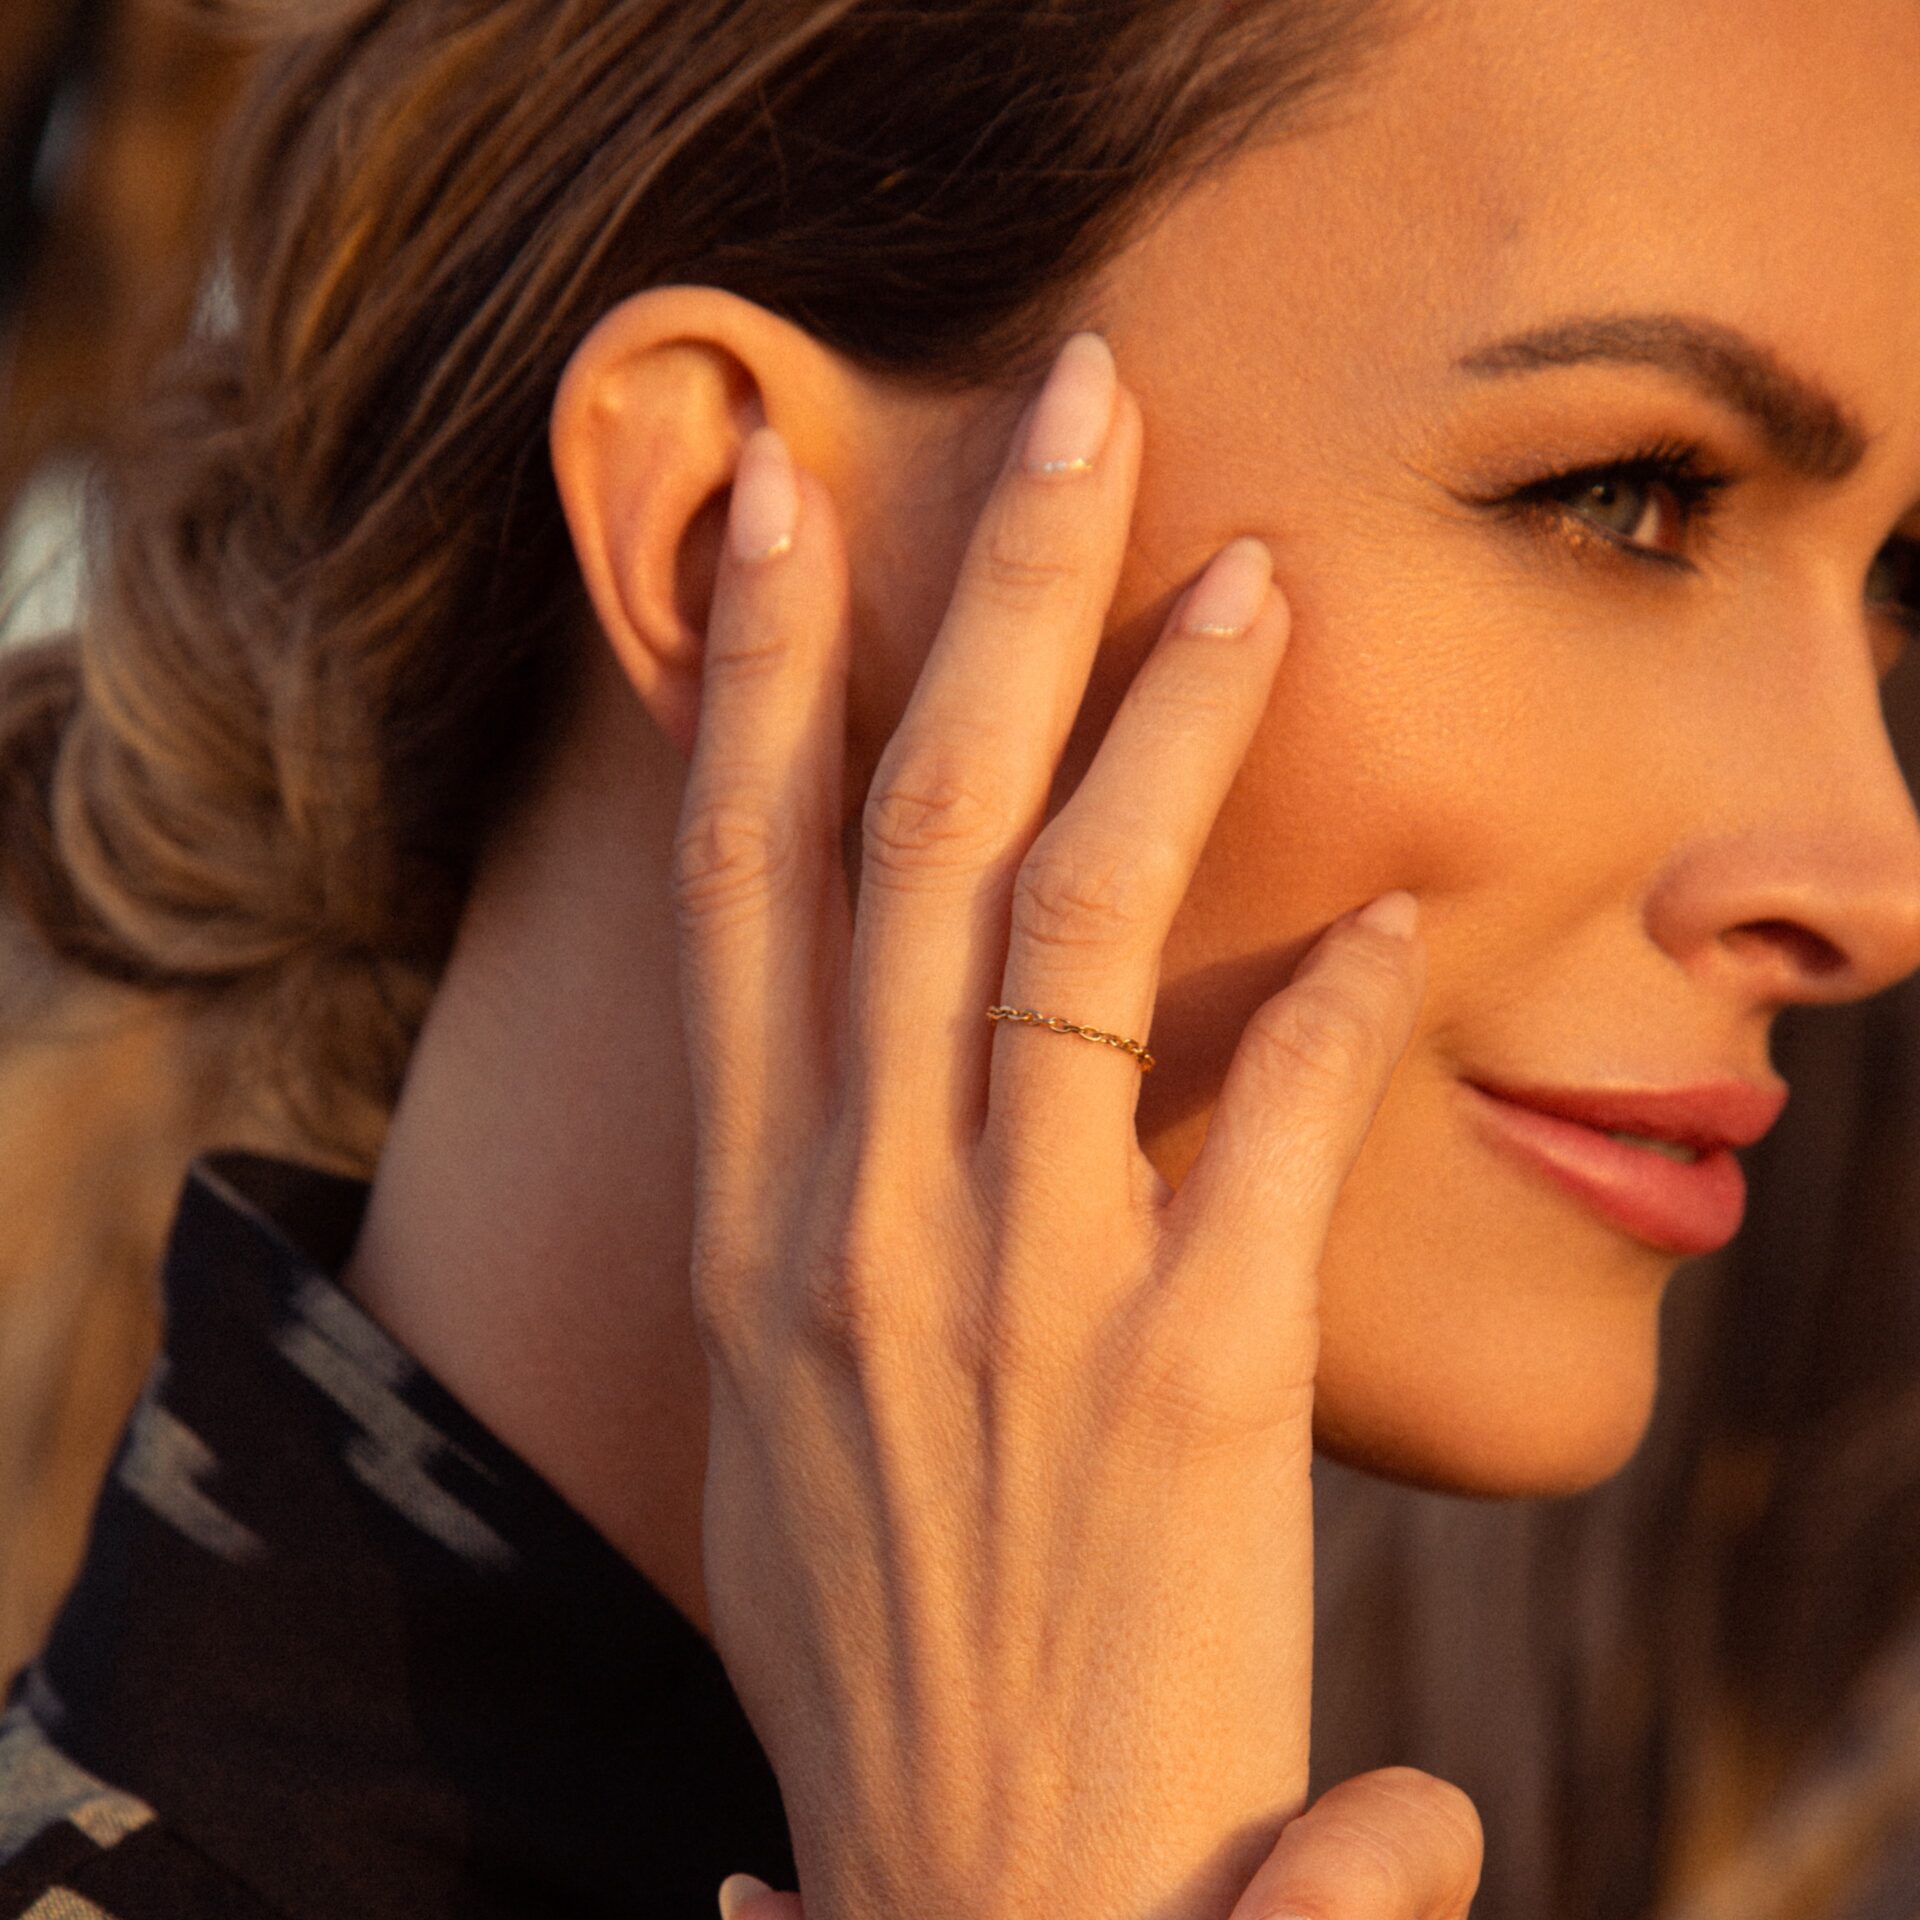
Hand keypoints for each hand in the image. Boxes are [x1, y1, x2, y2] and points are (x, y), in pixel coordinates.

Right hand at [676, 331, 1430, 1919]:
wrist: (981, 1901)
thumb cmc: (889, 1642)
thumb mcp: (796, 1410)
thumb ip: (834, 1221)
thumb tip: (904, 1081)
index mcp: (760, 1226)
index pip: (739, 889)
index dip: (743, 679)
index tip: (772, 507)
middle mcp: (860, 1223)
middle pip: (908, 841)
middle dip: (976, 602)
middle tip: (1065, 410)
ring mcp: (1017, 1294)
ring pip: (1073, 933)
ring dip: (1163, 731)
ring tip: (1244, 576)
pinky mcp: (1186, 1382)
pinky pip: (1267, 1127)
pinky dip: (1342, 1000)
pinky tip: (1411, 904)